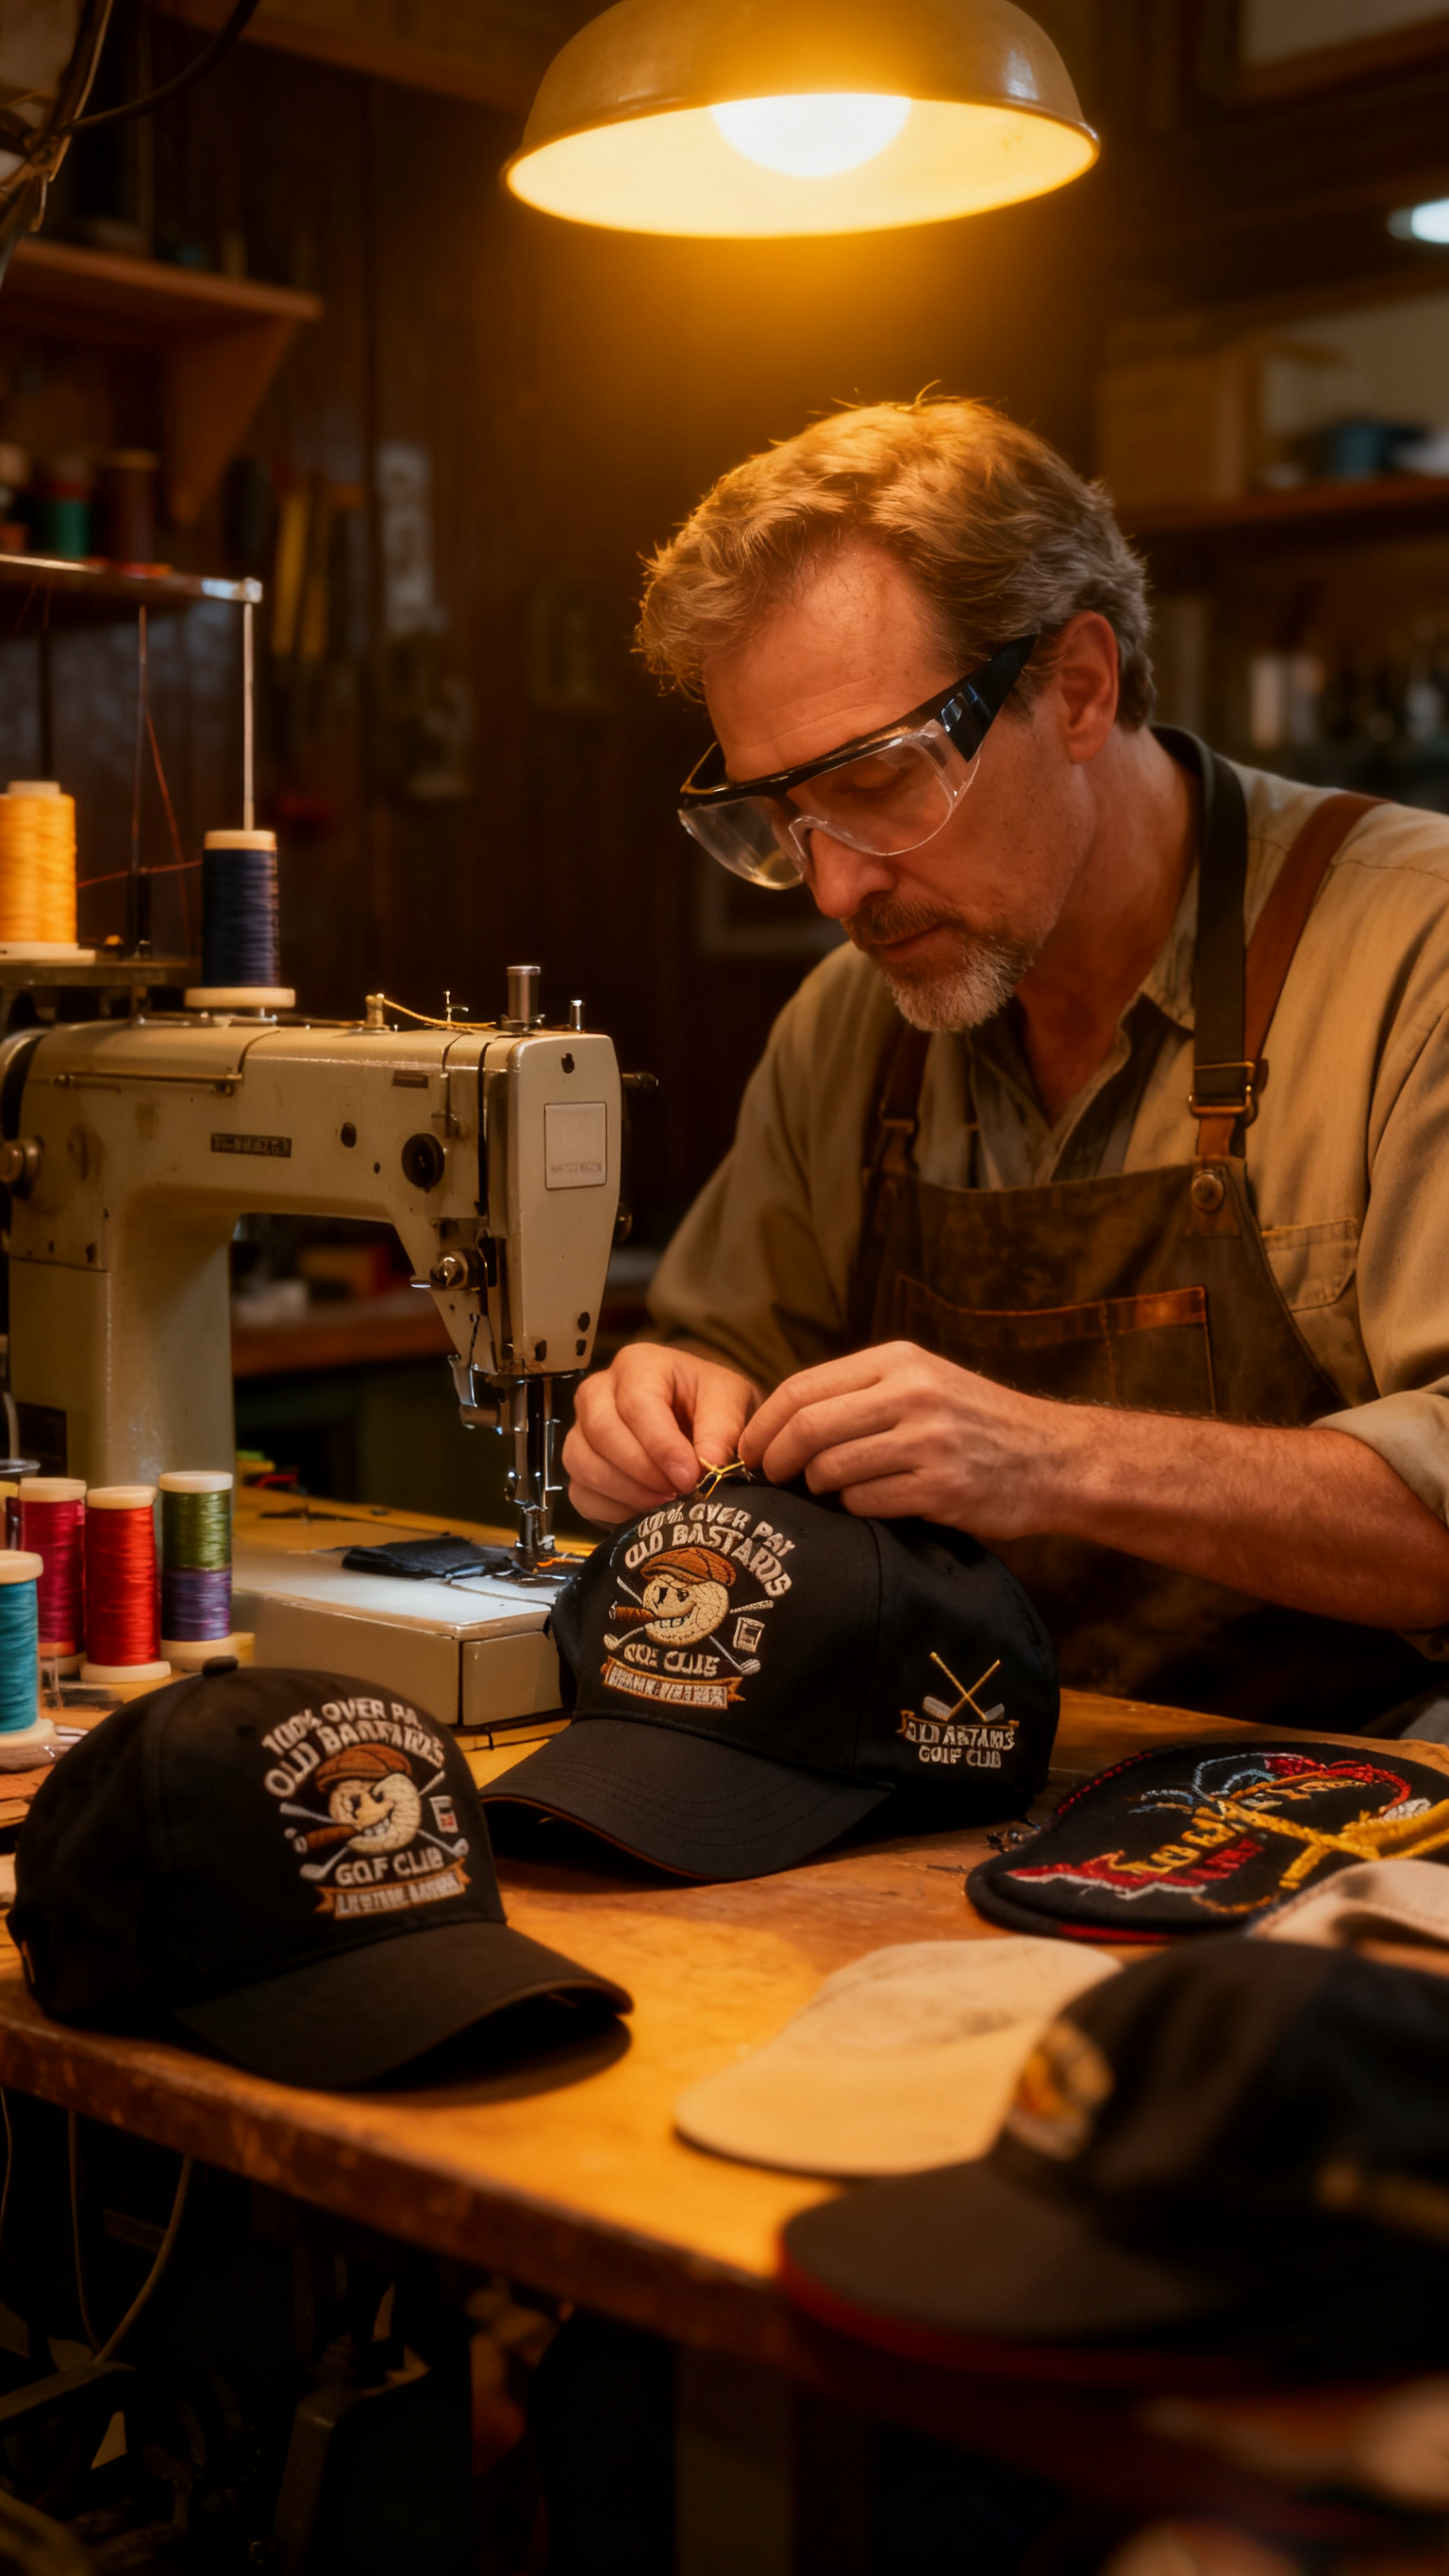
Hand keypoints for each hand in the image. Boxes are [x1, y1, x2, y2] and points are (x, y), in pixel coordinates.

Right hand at [565, 1343, 759, 1524]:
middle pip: (601, 1431)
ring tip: (666, 1504)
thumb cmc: (711, 1404)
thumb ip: (722, 1428)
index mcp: (638, 1365)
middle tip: (678, 1493)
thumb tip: (707, 1466)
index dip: (661, 1445)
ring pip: (583, 1463)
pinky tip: (646, 1513)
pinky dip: (613, 1510)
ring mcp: (581, 1430)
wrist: (700, 1422)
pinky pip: (581, 1493)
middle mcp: (598, 1391)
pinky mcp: (578, 1466)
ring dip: (627, 1492)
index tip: (690, 1476)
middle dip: (642, 1470)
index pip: (636, 1404)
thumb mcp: (731, 1401)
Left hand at [737, 1340, 1067, 1536]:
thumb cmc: (978, 1423)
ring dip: (816, 1487)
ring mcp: (928, 1442)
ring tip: (824, 1491)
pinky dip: (853, 1509)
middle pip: (808, 1428)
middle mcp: (912, 1394)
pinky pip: (866, 1503)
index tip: (749, 1449)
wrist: (1055, 1458)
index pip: (803, 1388)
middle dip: (774, 1459)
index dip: (764, 1424)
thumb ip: (862, 1392)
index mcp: (900, 1360)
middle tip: (768, 1477)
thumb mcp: (925, 1381)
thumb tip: (782, 1421)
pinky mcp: (942, 1488)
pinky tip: (867, 1505)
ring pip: (832, 1468)